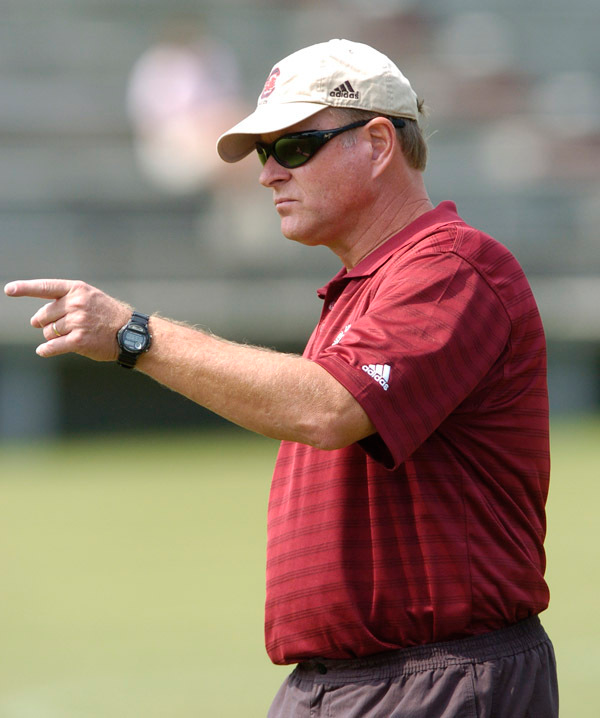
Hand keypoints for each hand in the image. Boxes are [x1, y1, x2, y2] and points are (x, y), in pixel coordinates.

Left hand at [4, 279, 132, 361]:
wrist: (130, 333)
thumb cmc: (109, 316)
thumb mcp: (90, 298)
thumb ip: (65, 301)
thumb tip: (36, 320)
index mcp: (77, 290)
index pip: (45, 287)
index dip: (25, 288)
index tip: (9, 290)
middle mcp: (76, 304)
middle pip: (43, 315)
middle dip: (45, 323)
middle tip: (57, 326)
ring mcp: (77, 322)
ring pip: (48, 332)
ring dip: (52, 337)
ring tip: (69, 336)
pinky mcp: (79, 340)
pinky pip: (53, 346)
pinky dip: (46, 350)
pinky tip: (44, 351)